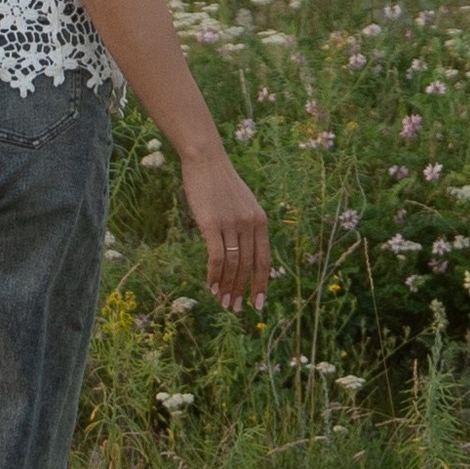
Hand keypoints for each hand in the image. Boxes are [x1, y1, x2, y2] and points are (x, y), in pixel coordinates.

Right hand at [180, 144, 270, 311]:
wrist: (206, 160)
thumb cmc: (220, 183)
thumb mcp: (242, 204)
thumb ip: (246, 226)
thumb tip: (243, 254)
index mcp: (260, 221)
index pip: (264, 260)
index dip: (261, 284)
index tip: (257, 303)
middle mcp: (250, 224)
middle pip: (248, 266)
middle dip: (242, 291)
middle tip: (235, 309)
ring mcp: (231, 224)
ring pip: (232, 265)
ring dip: (227, 287)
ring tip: (222, 302)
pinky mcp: (211, 224)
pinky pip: (216, 257)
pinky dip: (214, 275)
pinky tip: (210, 286)